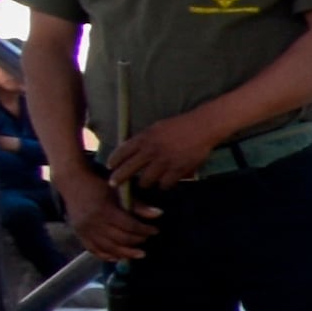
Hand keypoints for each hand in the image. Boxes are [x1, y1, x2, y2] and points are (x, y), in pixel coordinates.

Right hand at [51, 160, 153, 260]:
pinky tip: (119, 258)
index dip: (144, 230)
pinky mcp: (80, 235)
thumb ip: (138, 205)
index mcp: (105, 211)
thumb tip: (159, 214)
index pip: (129, 226)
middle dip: (137, 241)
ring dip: (126, 253)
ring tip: (139, 254)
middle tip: (147, 240)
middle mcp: (94, 223)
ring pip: (108, 248)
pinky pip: (95, 250)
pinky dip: (108, 256)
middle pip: (120, 238)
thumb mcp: (119, 192)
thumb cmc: (99, 186)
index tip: (155, 230)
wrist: (73, 183)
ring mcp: (85, 231)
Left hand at [102, 112, 224, 190]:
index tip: (110, 167)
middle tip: (114, 183)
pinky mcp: (177, 170)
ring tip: (145, 183)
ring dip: (144, 183)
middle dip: (119, 178)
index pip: (122, 152)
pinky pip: (165, 184)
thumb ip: (144, 139)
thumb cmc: (180, 125)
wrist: (202, 127)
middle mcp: (151, 151)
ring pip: (146, 181)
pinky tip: (164, 183)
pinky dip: (163, 185)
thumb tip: (132, 150)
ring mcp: (164, 162)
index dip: (114, 161)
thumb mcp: (157, 128)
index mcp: (145, 138)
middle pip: (128, 169)